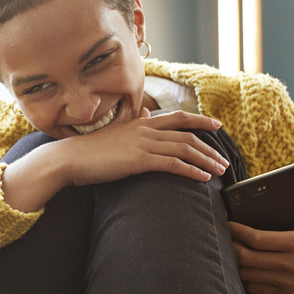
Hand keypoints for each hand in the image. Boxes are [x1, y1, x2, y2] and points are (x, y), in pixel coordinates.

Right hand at [3, 109, 229, 211]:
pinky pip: (173, 164)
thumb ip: (133, 124)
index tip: (216, 126)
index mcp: (139, 122)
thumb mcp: (113, 133)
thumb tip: (147, 113)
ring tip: (219, 172)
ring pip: (185, 149)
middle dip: (209, 148)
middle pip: (187, 135)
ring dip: (206, 161)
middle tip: (224, 161)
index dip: (199, 121)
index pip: (177, 118)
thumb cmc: (87, 151)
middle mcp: (144, 129)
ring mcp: (143, 144)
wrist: (68, 159)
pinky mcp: (139, 160)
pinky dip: (191, 171)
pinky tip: (202, 179)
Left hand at [229, 209, 293, 293]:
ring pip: (248, 274)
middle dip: (231, 247)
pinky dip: (246, 280)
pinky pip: (257, 289)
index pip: (257, 238)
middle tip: (226, 239)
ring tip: (232, 254)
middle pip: (246, 257)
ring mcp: (288, 282)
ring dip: (236, 264)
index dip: (237, 231)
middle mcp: (291, 263)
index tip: (229, 225)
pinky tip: (244, 272)